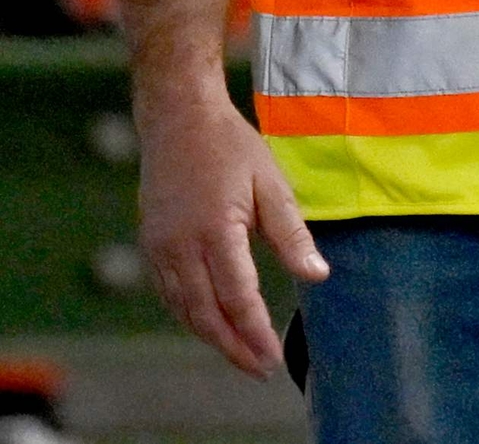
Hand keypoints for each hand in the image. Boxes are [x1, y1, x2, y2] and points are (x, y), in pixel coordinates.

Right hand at [135, 85, 322, 377]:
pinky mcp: (152, 244)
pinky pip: (170, 292)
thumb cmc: (232, 148)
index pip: (236, 295)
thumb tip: (316, 275)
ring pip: (183, 307)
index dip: (254, 330)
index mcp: (214, 231)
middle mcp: (180, 247)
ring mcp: (160, 248)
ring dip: (210, 335)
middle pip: (205, 312)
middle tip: (259, 369)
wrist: (178, 121)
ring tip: (239, 354)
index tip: (271, 357)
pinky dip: (190, 314)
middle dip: (232, 345)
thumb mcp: (271, 184)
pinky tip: (209, 323)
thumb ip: (291, 233)